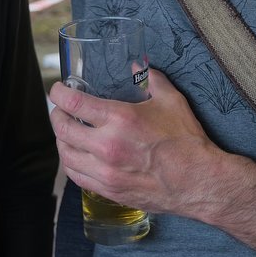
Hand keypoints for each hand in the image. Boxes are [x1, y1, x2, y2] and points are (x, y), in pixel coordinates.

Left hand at [48, 69, 218, 217]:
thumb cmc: (186, 141)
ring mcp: (106, 172)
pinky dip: (71, 163)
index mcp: (119, 119)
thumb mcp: (171, 100)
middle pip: (63, 129)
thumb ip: (151, 79)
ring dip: (61, 140)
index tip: (58, 90)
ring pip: (66, 155)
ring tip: (66, 132)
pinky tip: (76, 156)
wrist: (198, 181)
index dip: (58, 94)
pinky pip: (77, 176)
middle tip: (60, 110)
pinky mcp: (110, 190)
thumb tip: (139, 66)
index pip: (73, 103)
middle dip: (56, 116)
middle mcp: (107, 146)